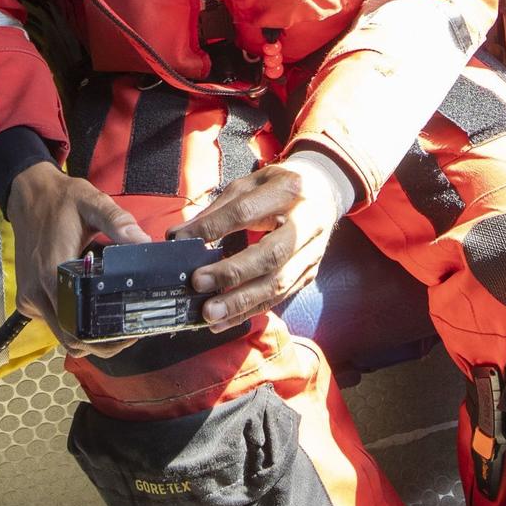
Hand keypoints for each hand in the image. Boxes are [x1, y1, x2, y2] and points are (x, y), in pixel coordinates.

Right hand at [5, 161, 150, 356]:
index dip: (104, 337)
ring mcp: (30, 298)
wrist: (28, 195)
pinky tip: (93, 307)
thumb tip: (143, 241)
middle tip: (128, 333)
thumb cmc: (60, 200)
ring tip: (115, 320)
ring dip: (87, 334)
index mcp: (51, 273)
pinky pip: (54, 322)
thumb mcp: (92, 203)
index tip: (128, 333)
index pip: (76, 326)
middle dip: (100, 343)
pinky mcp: (29, 298)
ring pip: (62, 334)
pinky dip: (74, 322)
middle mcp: (36, 292)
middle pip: (70, 339)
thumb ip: (118, 221)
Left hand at [167, 160, 340, 334]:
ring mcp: (311, 253)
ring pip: (278, 284)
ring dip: (241, 302)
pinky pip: (279, 298)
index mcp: (288, 190)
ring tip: (210, 314)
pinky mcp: (309, 274)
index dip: (214, 227)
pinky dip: (250, 312)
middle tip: (199, 284)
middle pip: (270, 255)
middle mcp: (306, 223)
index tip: (184, 241)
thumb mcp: (250, 184)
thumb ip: (217, 210)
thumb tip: (180, 236)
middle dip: (232, 273)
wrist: (325, 192)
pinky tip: (225, 321)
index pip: (246, 212)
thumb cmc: (279, 187)